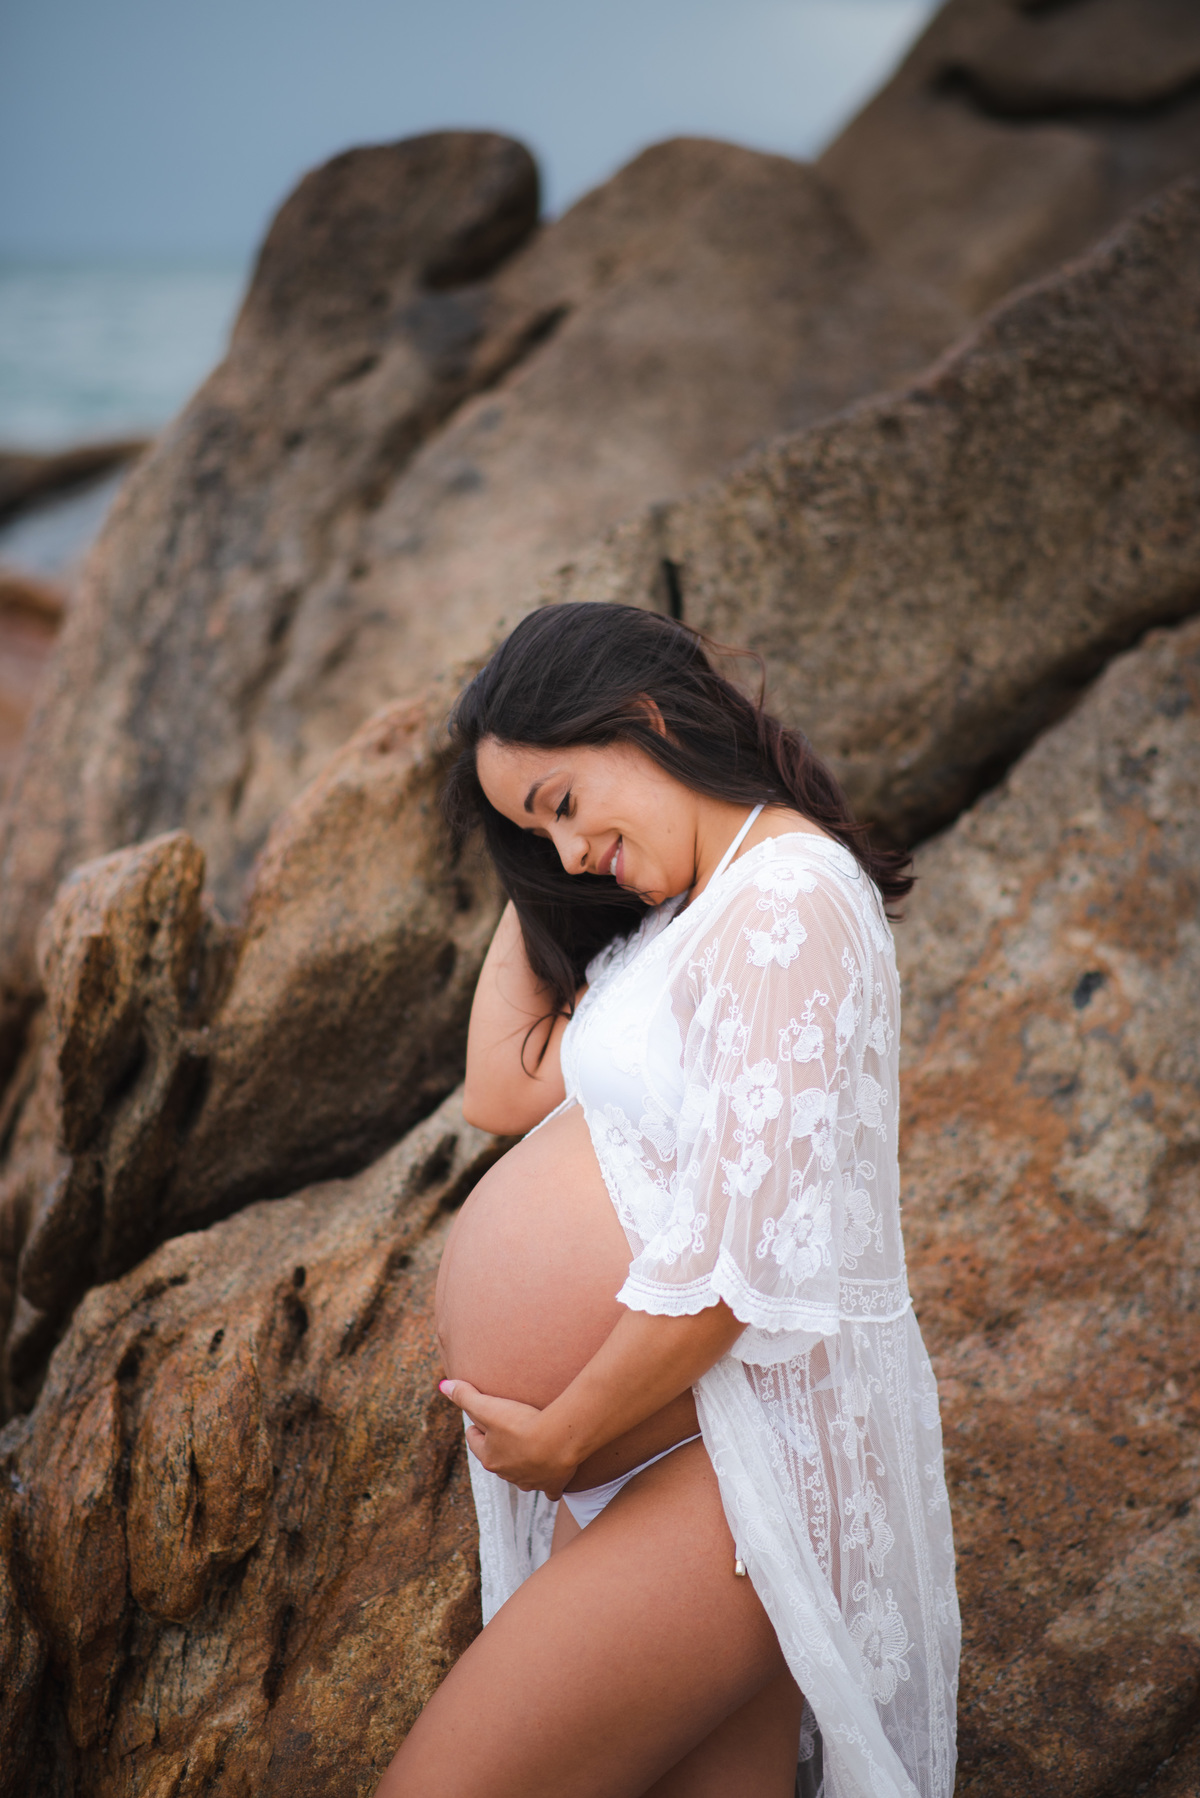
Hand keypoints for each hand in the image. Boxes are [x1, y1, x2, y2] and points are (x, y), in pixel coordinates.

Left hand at [438, 1379, 578, 1499]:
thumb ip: (466, 1396)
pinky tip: (552, 1481)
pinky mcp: (551, 1485)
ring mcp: (529, 1481)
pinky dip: (549, 1485)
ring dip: (522, 1465)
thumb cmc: (521, 1424)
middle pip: (497, 1459)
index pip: (475, 1442)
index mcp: (489, 1457)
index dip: (476, 1429)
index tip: (480, 1421)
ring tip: (529, 1450)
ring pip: (520, 1474)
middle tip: (507, 1432)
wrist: (557, 1442)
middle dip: (499, 1448)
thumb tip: (444, 1385)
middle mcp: (506, 1473)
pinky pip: (549, 1490)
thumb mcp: (489, 1407)